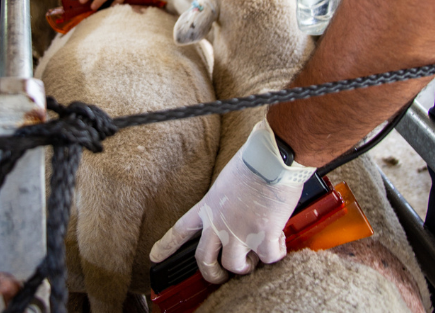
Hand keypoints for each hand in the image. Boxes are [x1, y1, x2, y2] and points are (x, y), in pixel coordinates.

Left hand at [150, 119, 314, 283]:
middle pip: (204, 260)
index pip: (181, 229)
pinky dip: (276, 252)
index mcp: (209, 205)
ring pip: (234, 267)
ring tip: (253, 260)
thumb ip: (228, 198)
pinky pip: (269, 258)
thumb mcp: (228, 179)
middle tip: (219, 275)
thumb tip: (240, 203)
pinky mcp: (263, 238)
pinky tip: (279, 240)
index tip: (155, 256)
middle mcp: (220, 223)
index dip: (166, 245)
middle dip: (211, 274)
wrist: (270, 159)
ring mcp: (240, 233)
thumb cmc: (253, 160)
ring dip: (245, 266)